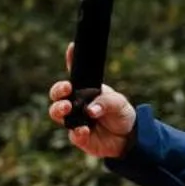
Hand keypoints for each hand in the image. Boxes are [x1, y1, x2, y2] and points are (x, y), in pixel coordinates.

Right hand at [48, 43, 136, 157]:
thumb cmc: (121, 114)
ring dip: (59, 109)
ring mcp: (75, 120)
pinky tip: (84, 130)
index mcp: (86, 90)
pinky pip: (73, 134)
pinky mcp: (78, 136)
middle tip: (67, 90)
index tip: (72, 47)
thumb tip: (90, 110)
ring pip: (56, 113)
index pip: (76, 74)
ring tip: (68, 107)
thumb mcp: (119, 103)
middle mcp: (76, 104)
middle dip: (57, 90)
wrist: (128, 137)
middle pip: (57, 94)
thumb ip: (106, 102)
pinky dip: (77, 132)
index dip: (71, 59)